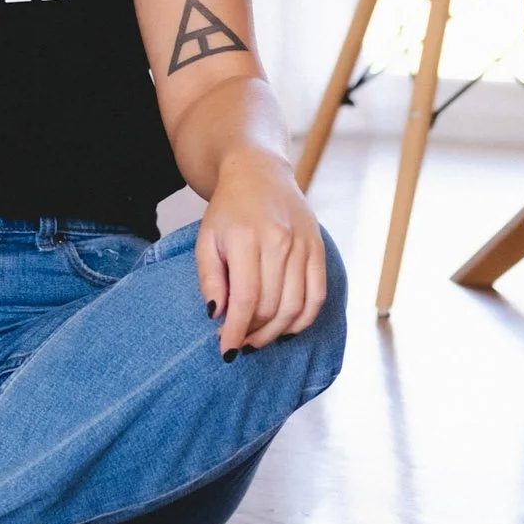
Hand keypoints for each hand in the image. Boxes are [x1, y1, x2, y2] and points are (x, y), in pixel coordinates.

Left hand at [196, 152, 325, 354]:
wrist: (259, 173)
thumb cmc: (229, 209)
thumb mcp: (206, 239)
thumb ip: (210, 279)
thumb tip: (217, 316)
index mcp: (246, 238)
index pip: (244, 299)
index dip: (236, 331)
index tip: (227, 351)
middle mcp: (279, 241)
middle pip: (271, 307)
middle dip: (253, 333)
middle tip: (240, 341)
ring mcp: (303, 245)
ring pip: (295, 307)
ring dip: (276, 332)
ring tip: (258, 338)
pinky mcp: (318, 249)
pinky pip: (317, 296)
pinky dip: (303, 320)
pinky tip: (285, 328)